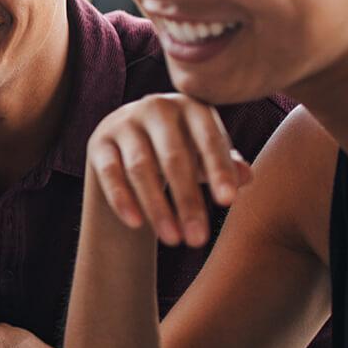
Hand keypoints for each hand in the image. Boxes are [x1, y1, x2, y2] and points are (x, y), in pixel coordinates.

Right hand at [86, 93, 253, 247]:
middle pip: (174, 158)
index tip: (226, 203)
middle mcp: (156, 107)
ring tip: (173, 240)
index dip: (218, 170)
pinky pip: (110, 174)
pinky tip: (136, 225)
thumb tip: (247, 177)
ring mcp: (124, 122)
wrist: (130, 141)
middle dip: (187, 201)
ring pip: (141, 168)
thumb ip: (226, 165)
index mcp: (191, 106)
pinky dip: (123, 200)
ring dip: (158, 208)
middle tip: (198, 240)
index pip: (208, 139)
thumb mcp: (206, 154)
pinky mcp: (99, 142)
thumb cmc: (182, 149)